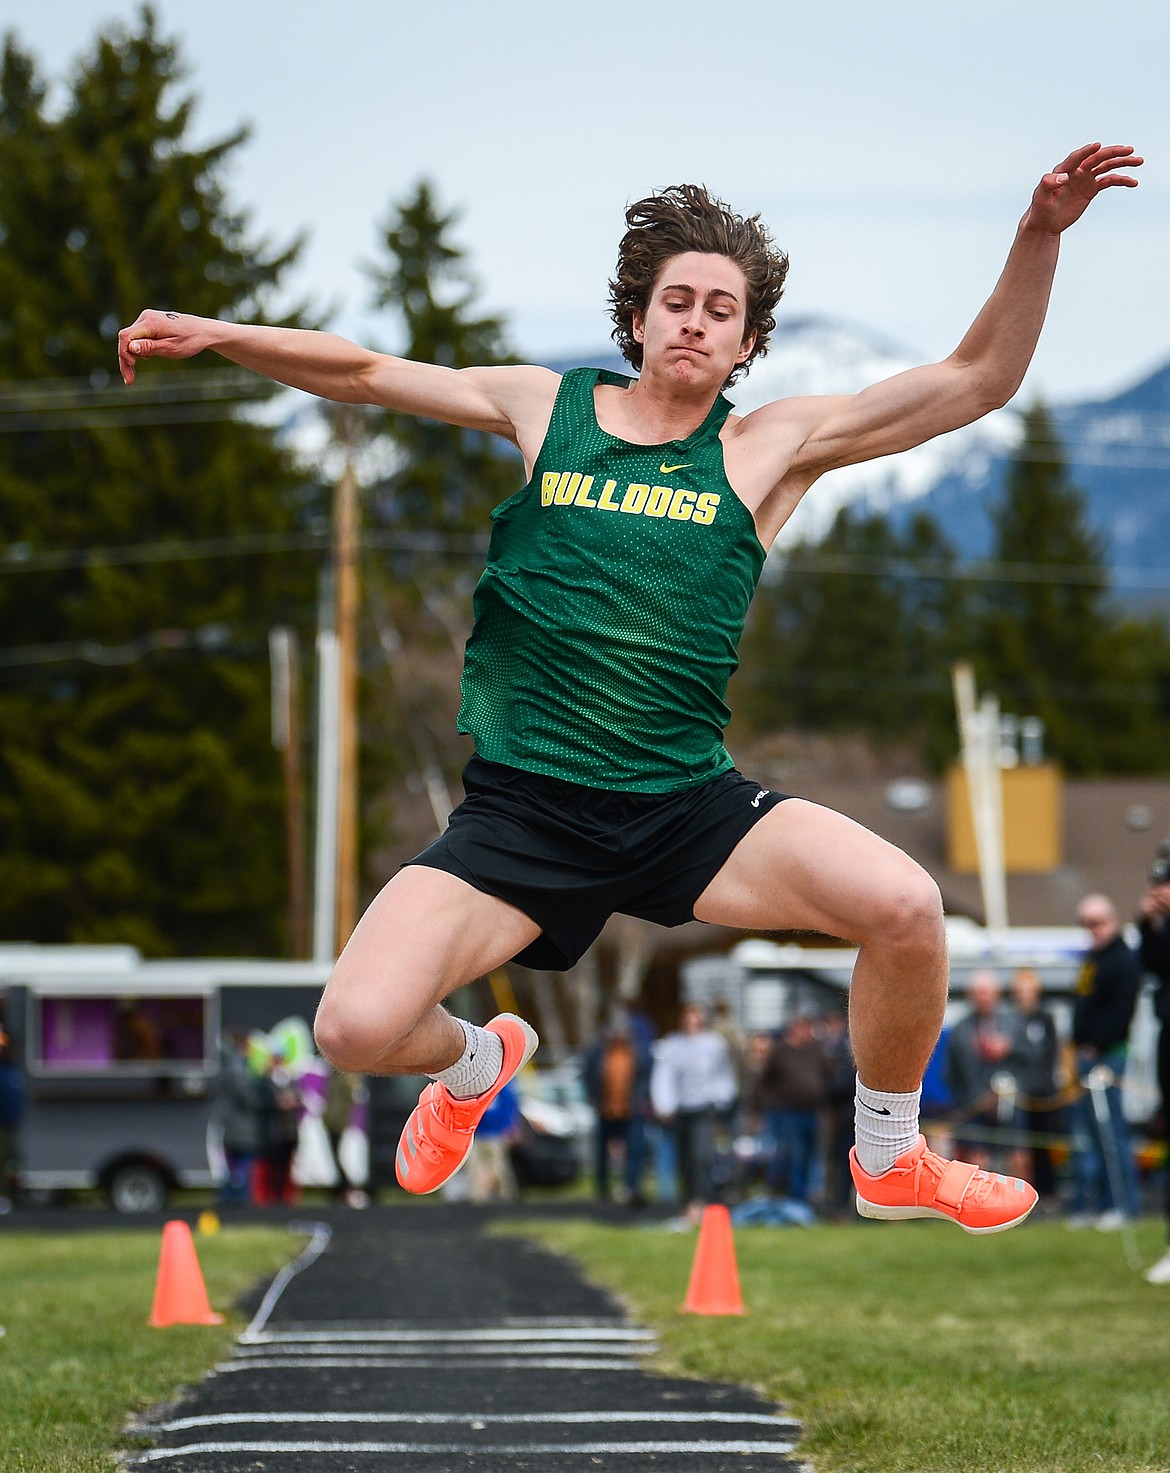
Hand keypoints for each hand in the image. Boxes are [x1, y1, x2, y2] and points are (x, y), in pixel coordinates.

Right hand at [117, 309, 212, 383]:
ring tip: (134, 374)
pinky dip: (138, 350)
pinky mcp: (150, 322)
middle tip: (129, 381)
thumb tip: (130, 347)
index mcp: (151, 323)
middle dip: (125, 360)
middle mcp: (146, 317)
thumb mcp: (171, 348)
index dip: (124, 352)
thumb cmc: (191, 341)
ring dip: (131, 356)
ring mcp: (147, 318)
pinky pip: (138, 336)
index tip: (132, 366)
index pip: (126, 336)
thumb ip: (150, 347)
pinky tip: (146, 358)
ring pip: (131, 338)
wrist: (203, 331)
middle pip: (126, 338)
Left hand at [1025, 143, 1141, 234]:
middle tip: (1129, 150)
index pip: (1077, 157)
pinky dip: (1121, 180)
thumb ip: (1048, 184)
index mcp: (1063, 170)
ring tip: (1139, 161)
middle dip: (1113, 153)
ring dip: (1123, 163)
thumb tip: (1063, 177)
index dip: (1086, 151)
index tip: (1097, 145)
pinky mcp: (1091, 188)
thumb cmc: (1040, 210)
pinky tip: (1133, 182)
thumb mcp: (1040, 198)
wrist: (1046, 223)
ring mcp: (1085, 178)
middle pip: (1097, 157)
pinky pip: (1109, 181)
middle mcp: (1077, 171)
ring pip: (1107, 166)